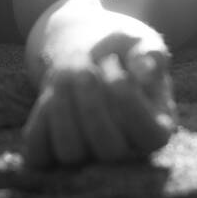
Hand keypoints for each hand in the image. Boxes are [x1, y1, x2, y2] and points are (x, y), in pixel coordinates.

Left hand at [22, 12, 174, 167]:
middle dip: (91, 103)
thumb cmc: (120, 50)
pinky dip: (41, 122)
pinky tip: (50, 93)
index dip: (128, 102)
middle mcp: (124, 152)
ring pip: (71, 153)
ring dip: (62, 109)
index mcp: (156, 130)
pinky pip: (40, 154)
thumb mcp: (141, 41)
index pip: (150, 136)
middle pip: (109, 149)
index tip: (114, 67)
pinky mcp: (53, 153)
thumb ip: (151, 52)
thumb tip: (145, 71)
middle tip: (83, 66)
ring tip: (63, 72)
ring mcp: (87, 156)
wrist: (85, 52)